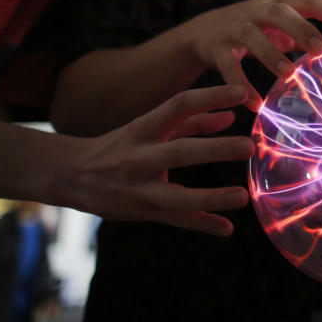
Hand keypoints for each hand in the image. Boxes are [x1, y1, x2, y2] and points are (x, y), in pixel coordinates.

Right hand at [67, 85, 255, 235]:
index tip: (243, 92)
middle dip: (216, 149)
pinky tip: (226, 228)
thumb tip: (232, 116)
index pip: (180, 105)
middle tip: (249, 146)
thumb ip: (193, 121)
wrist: (72, 174)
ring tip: (243, 195)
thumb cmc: (123, 144)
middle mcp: (140, 156)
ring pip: (178, 196)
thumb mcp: (152, 126)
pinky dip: (202, 224)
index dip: (211, 96)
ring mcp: (139, 187)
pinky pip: (176, 220)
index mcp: (144, 127)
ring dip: (212, 197)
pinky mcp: (141, 211)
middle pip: (181, 151)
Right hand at [187, 0, 321, 108]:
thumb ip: (307, 37)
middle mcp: (259, 10)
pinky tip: (255, 104)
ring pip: (253, 37)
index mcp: (281, 2)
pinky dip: (241, 84)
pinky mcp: (217, 47)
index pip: (312, 1)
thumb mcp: (282, 25)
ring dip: (271, 55)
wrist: (204, 31)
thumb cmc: (257, 29)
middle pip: (282, 13)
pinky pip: (229, 66)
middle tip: (321, 49)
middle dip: (302, 29)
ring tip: (288, 74)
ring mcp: (236, 27)